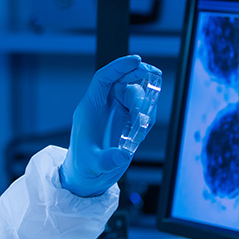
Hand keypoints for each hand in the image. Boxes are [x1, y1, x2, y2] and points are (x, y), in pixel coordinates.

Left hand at [59, 55, 160, 196]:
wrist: (86, 177)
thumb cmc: (83, 167)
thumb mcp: (93, 165)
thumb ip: (108, 160)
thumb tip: (123, 154)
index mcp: (90, 108)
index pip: (104, 78)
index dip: (119, 66)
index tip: (136, 60)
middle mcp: (102, 106)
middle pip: (121, 80)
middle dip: (138, 75)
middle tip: (155, 76)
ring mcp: (114, 112)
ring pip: (134, 94)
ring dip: (143, 103)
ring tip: (142, 123)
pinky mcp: (125, 121)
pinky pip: (140, 109)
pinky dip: (146, 114)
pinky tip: (142, 129)